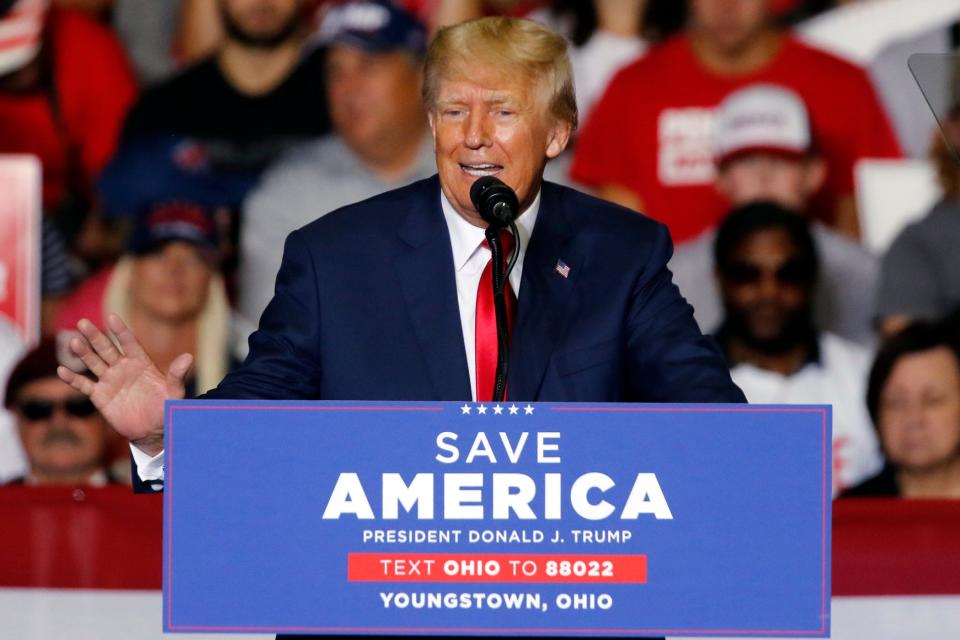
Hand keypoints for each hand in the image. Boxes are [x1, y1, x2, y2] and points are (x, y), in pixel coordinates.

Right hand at [57, 314, 192, 455]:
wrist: (153, 429)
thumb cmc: (166, 407)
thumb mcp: (174, 391)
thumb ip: (177, 374)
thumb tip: (188, 357)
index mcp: (141, 362)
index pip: (129, 343)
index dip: (121, 331)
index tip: (112, 317)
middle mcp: (123, 368)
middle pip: (107, 349)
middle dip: (95, 336)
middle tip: (83, 322)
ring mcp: (110, 380)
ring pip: (94, 363)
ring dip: (83, 353)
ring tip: (74, 342)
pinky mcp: (100, 395)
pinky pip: (84, 385)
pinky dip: (73, 379)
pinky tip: (61, 371)